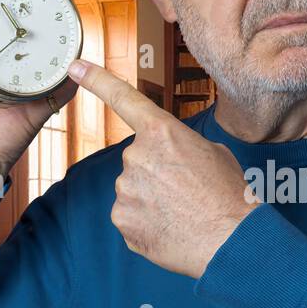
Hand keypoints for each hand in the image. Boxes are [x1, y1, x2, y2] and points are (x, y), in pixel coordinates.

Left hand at [68, 60, 258, 277]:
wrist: (231, 240)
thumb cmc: (229, 196)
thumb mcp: (213, 154)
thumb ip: (180, 146)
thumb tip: (169, 157)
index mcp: (162, 132)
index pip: (123, 98)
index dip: (96, 80)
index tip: (75, 67)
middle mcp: (136, 156)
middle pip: (138, 160)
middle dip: (156, 173)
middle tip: (186, 191)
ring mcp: (125, 189)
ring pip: (133, 189)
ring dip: (151, 199)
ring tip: (182, 213)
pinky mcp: (121, 219)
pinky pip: (129, 215)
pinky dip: (146, 222)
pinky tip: (169, 228)